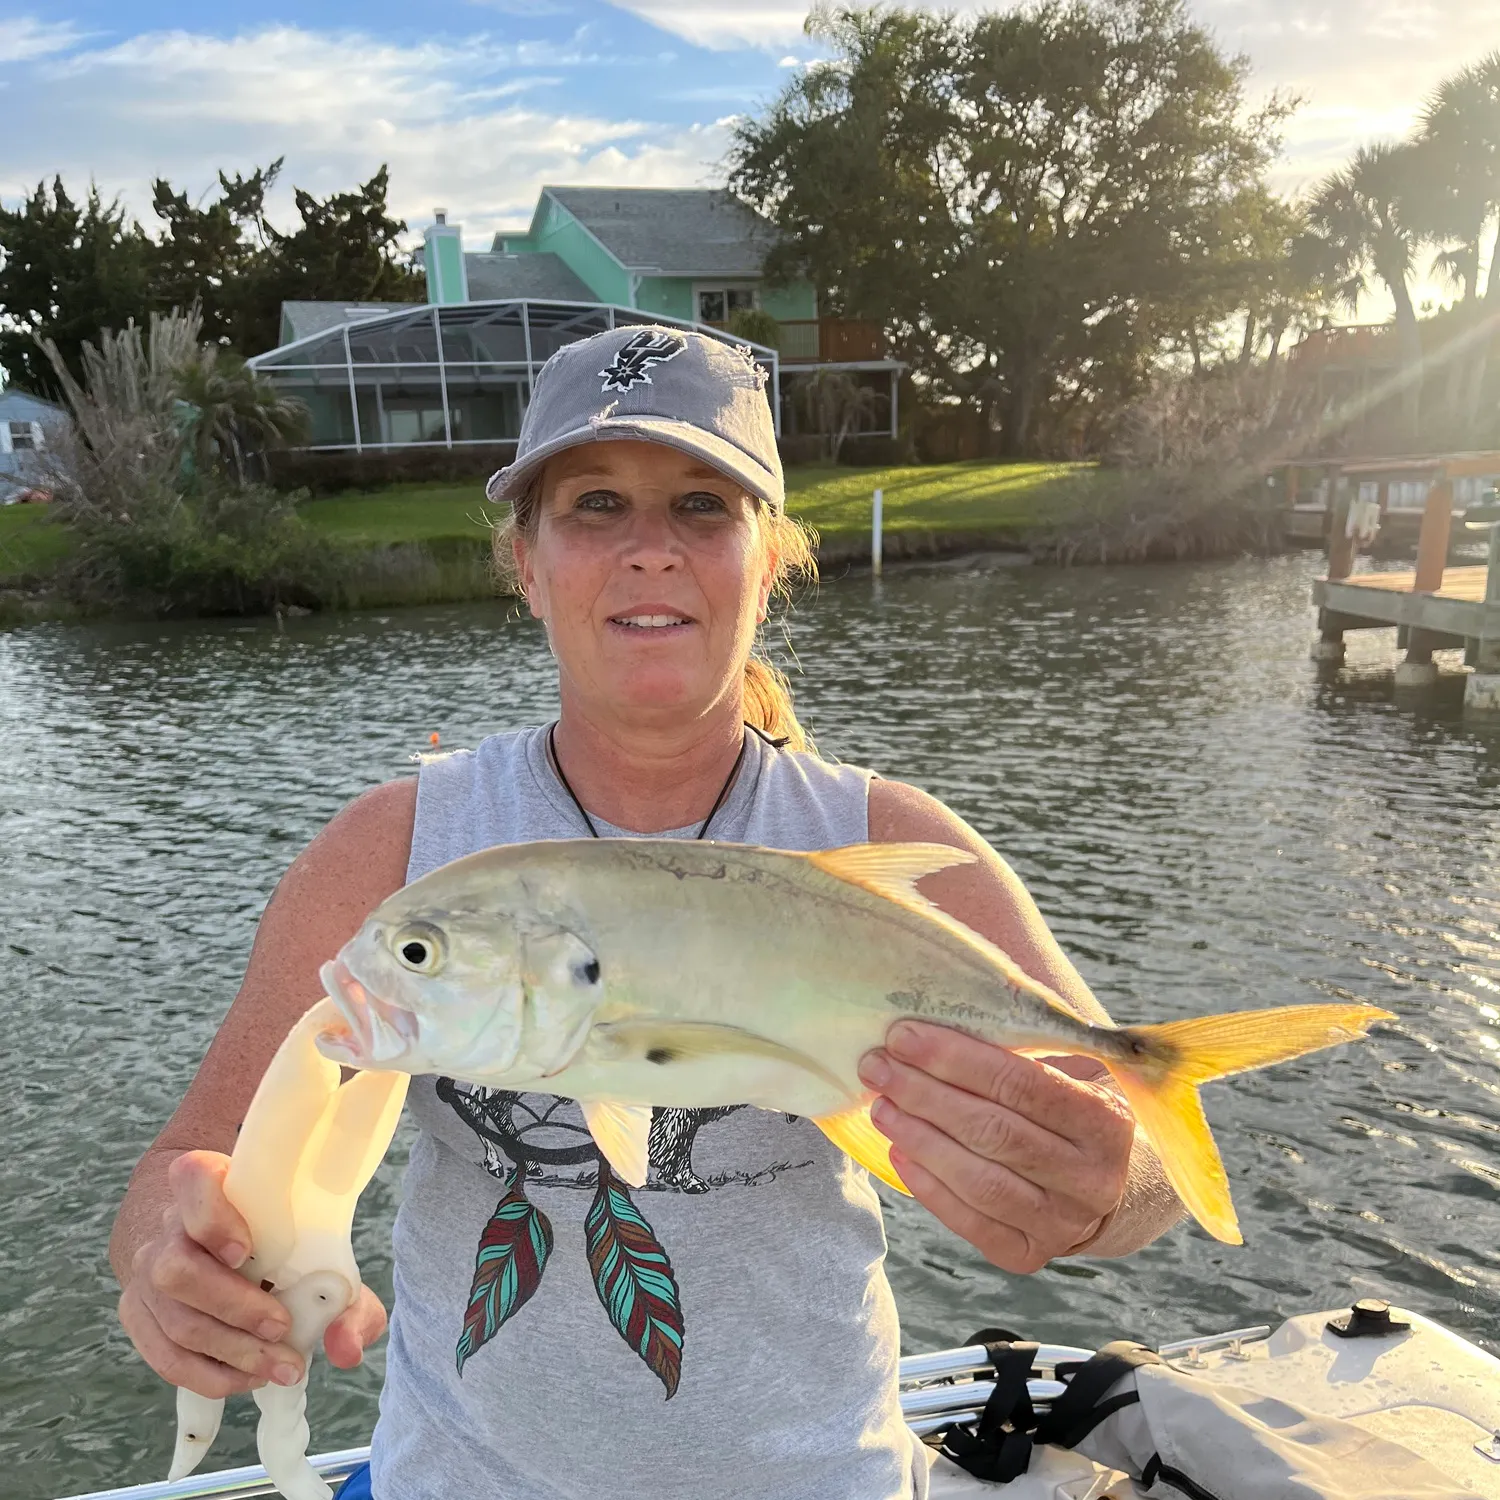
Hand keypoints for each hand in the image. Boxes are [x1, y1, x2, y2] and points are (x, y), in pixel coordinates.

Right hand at [118, 1151, 387, 1397]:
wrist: (205, 1234)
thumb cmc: (272, 1234)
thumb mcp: (312, 1238)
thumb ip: (343, 1293)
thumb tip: (348, 1347)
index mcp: (208, 1182)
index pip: (193, 1181)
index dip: (214, 1219)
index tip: (246, 1251)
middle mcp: (167, 1227)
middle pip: (179, 1269)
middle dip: (234, 1306)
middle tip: (281, 1327)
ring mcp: (147, 1274)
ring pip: (175, 1320)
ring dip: (231, 1351)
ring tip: (280, 1366)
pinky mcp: (140, 1315)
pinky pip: (167, 1357)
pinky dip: (212, 1375)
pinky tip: (249, 1377)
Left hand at [858, 1021, 1134, 1273]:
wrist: (1106, 1186)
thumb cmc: (1070, 1111)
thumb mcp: (1070, 1072)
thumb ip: (1022, 1051)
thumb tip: (936, 1023)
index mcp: (1105, 1121)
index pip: (1022, 1084)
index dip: (957, 1059)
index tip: (904, 1036)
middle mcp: (1091, 1179)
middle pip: (994, 1131)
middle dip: (925, 1094)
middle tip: (878, 1067)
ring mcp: (1061, 1223)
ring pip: (979, 1180)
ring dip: (919, 1138)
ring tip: (881, 1106)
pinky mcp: (1028, 1255)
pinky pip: (969, 1221)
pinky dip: (928, 1186)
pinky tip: (899, 1150)